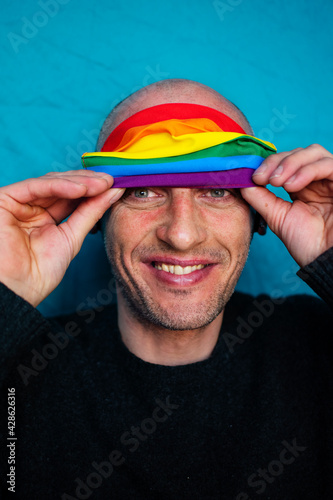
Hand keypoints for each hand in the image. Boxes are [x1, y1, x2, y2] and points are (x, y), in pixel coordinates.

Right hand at [0, 170, 123, 306]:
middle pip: (63, 186)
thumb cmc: (39, 273)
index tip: (117, 185)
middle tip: (113, 181)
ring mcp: (18, 202)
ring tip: (103, 184)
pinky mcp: (4, 199)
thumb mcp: (72, 237)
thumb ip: (90, 213)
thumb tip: (113, 192)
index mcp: (45, 218)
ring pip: (51, 182)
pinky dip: (60, 186)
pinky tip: (82, 189)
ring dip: (80, 182)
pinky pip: (35, 186)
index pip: (72, 196)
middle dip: (90, 183)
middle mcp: (30, 207)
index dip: (94, 190)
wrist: (17, 291)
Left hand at [240, 144, 332, 267]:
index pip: (287, 161)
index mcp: (304, 186)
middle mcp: (319, 180)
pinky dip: (307, 171)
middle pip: (300, 152)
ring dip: (290, 163)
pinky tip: (292, 186)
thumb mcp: (277, 216)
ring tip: (277, 183)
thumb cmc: (307, 244)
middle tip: (262, 177)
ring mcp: (332, 180)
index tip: (254, 177)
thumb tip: (242, 181)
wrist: (325, 262)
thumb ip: (261, 197)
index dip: (270, 163)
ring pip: (314, 153)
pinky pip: (328, 165)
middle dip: (277, 161)